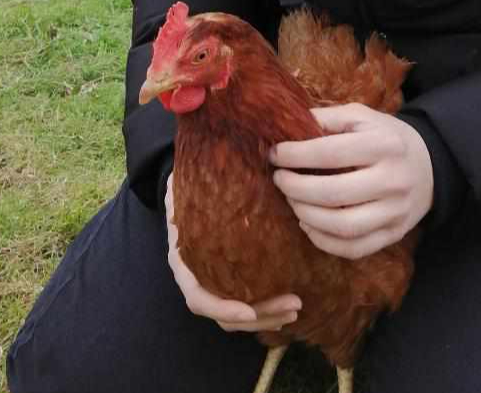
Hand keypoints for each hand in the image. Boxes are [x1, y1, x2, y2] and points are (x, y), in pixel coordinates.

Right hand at [164, 174, 301, 331]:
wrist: (186, 186)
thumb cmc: (189, 183)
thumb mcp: (185, 181)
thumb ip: (193, 183)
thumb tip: (215, 164)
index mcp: (184, 260)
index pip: (198, 298)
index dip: (222, 307)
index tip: (250, 310)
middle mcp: (197, 277)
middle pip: (225, 314)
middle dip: (260, 316)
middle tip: (294, 305)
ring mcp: (214, 279)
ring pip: (239, 314)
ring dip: (268, 316)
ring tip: (297, 307)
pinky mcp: (232, 276)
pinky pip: (247, 301)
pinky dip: (267, 307)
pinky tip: (289, 302)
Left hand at [270, 104, 433, 259]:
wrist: (430, 164)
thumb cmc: (385, 137)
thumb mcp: (362, 116)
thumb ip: (327, 118)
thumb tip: (288, 127)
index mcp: (383, 144)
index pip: (330, 153)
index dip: (295, 156)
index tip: (275, 155)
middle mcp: (392, 180)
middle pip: (333, 193)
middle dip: (295, 188)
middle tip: (279, 179)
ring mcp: (395, 212)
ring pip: (342, 226)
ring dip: (306, 215)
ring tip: (292, 200)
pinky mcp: (394, 234)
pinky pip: (353, 249)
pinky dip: (323, 241)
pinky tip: (308, 223)